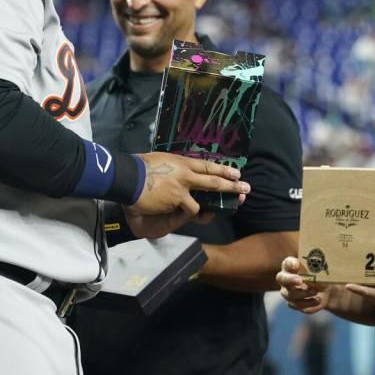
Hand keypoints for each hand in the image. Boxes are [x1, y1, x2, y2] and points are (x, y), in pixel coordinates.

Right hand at [123, 152, 248, 238]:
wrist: (129, 178)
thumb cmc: (139, 168)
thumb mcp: (160, 161)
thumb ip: (172, 167)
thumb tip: (178, 169)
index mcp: (181, 161)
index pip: (206, 165)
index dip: (222, 169)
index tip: (236, 172)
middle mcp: (185, 173)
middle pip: (213, 179)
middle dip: (231, 184)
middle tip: (246, 187)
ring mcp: (183, 186)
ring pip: (206, 196)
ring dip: (216, 204)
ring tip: (228, 204)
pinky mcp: (178, 199)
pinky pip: (191, 209)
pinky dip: (190, 212)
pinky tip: (190, 213)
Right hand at [277, 256, 329, 313]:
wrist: (324, 289)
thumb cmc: (317, 273)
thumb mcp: (318, 268)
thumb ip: (314, 267)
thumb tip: (314, 270)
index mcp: (291, 267)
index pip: (286, 263)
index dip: (290, 264)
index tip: (296, 265)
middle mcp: (286, 280)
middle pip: (282, 280)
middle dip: (291, 280)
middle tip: (301, 281)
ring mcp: (289, 294)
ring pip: (290, 296)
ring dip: (303, 294)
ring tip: (315, 291)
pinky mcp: (297, 305)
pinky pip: (300, 307)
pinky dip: (310, 304)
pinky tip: (318, 300)